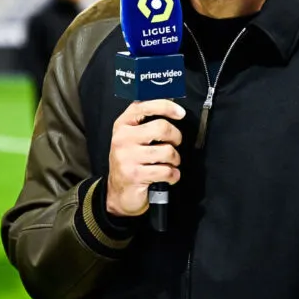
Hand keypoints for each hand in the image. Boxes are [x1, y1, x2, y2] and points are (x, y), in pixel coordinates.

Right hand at [106, 100, 184, 217]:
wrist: (118, 192)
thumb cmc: (130, 162)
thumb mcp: (132, 138)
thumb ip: (146, 121)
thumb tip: (172, 107)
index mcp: (122, 125)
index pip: (145, 106)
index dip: (166, 106)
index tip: (180, 113)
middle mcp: (122, 138)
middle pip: (162, 127)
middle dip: (176, 137)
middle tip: (175, 144)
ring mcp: (127, 157)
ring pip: (167, 151)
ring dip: (175, 159)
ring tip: (170, 163)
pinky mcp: (135, 175)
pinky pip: (166, 171)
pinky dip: (173, 175)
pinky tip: (169, 176)